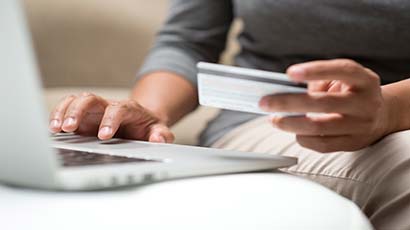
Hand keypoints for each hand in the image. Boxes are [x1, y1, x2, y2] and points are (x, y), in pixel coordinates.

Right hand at [48, 93, 173, 142]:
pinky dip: (58, 115)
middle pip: (91, 99)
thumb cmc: (148, 127)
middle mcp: (108, 106)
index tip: (103, 136)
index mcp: (129, 109)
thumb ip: (161, 135)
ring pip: (76, 101)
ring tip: (56, 129)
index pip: (118, 109)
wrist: (141, 122)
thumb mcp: (159, 131)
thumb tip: (158, 139)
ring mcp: (94, 110)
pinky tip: (53, 129)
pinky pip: (67, 108)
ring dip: (64, 112)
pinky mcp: (83, 116)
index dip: (110, 120)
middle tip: (70, 128)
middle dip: (78, 111)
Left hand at [259, 59, 393, 152]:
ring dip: (290, 124)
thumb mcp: (344, 79)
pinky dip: (303, 138)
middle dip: (289, 103)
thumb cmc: (352, 93)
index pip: (342, 70)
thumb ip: (319, 81)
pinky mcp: (353, 144)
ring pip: (319, 127)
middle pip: (323, 103)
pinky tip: (293, 131)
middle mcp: (366, 103)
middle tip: (265, 103)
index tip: (289, 73)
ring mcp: (361, 126)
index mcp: (364, 80)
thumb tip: (284, 91)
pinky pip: (322, 144)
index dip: (315, 70)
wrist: (382, 116)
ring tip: (274, 119)